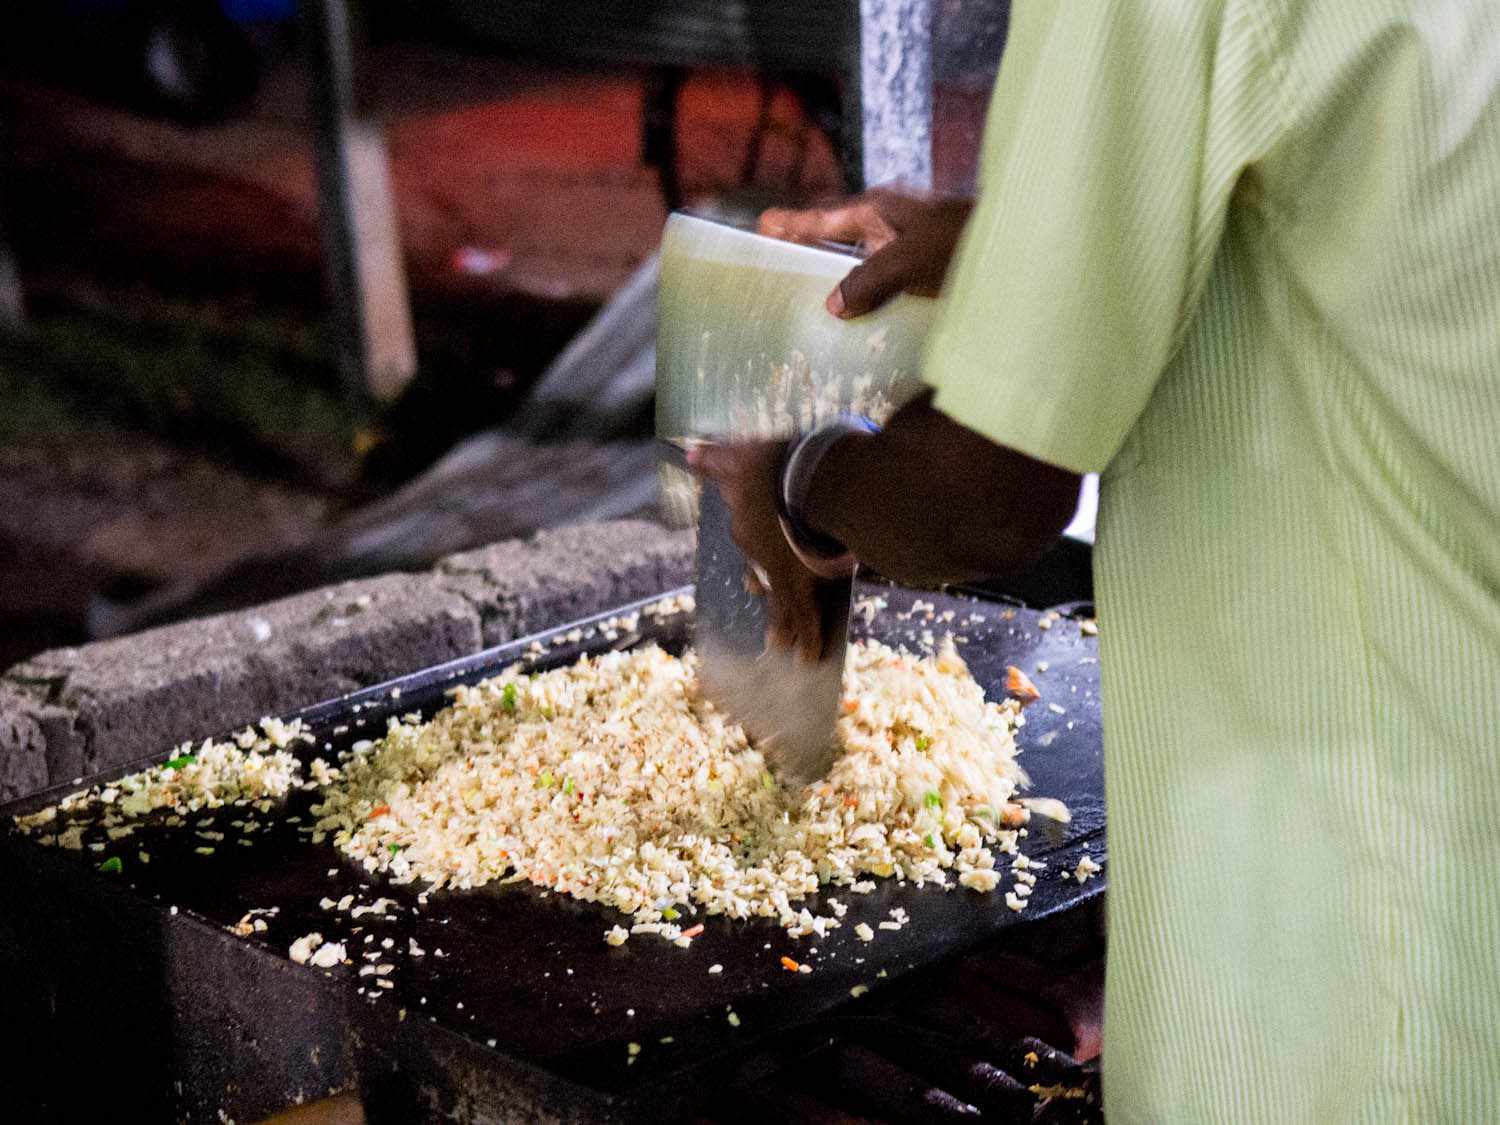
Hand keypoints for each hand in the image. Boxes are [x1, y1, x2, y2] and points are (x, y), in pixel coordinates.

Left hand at [687, 441, 833, 662]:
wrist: (806, 481)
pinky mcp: (803, 587)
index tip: (751, 571)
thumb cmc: (777, 465)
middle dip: (764, 589)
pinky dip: (809, 640)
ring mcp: (780, 574)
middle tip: (764, 606)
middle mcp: (757, 555)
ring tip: (780, 650)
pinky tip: (811, 659)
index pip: (747, 538)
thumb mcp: (741, 455)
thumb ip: (716, 459)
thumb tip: (687, 454)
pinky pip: (805, 620)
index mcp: (746, 524)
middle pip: (761, 577)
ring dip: (782, 629)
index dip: (753, 550)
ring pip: (779, 606)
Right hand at [759, 187, 973, 317]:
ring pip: (860, 270)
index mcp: (878, 212)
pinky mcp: (923, 275)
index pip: (823, 220)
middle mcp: (888, 229)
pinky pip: (883, 290)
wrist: (1024, 250)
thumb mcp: (911, 258)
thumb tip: (832, 306)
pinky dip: (866, 304)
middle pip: (836, 243)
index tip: (761, 226)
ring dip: (837, 287)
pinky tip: (859, 326)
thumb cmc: (967, 242)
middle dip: (807, 255)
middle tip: (774, 269)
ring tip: (807, 305)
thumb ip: (869, 279)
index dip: (792, 224)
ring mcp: (906, 252)